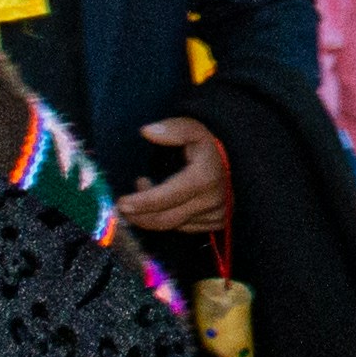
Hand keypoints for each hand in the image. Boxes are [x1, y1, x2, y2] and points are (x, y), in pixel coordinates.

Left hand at [116, 117, 230, 237]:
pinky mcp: (217, 223)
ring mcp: (216, 215)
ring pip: (173, 226)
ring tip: (143, 193)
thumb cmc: (207, 144)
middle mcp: (212, 201)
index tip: (121, 202)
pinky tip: (162, 204)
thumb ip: (171, 129)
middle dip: (139, 216)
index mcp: (204, 178)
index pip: (166, 197)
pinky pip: (184, 228)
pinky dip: (167, 219)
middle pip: (166, 219)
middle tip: (121, 207)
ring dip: (152, 215)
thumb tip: (146, 131)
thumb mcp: (192, 128)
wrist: (235, 159)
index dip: (142, 202)